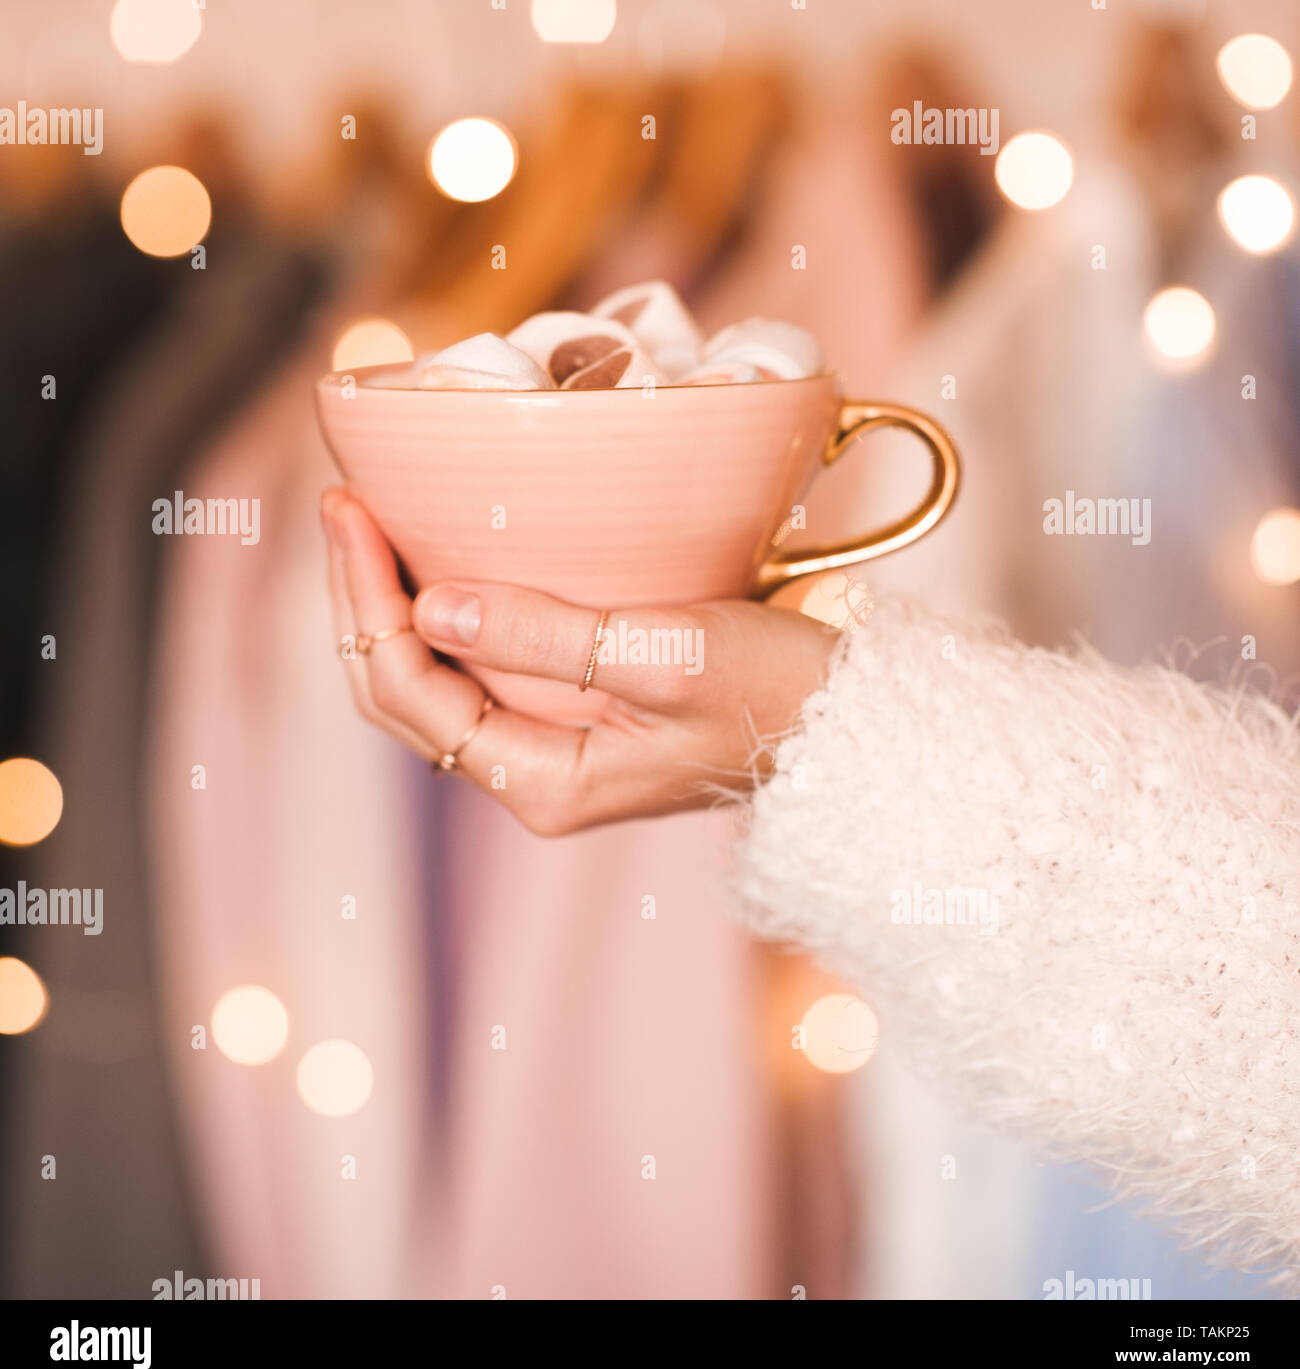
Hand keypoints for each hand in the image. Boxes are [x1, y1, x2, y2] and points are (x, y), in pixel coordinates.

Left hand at [321, 488, 841, 833]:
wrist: (846, 729)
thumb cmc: (778, 695)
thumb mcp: (669, 658)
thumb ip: (549, 636)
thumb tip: (433, 607)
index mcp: (544, 781)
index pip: (410, 695)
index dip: (364, 602)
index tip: (348, 509)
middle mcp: (534, 775)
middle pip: (404, 694)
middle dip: (362, 602)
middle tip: (344, 504)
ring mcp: (551, 748)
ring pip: (435, 683)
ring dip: (395, 606)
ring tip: (371, 520)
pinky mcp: (575, 717)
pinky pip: (481, 670)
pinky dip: (448, 613)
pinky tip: (442, 556)